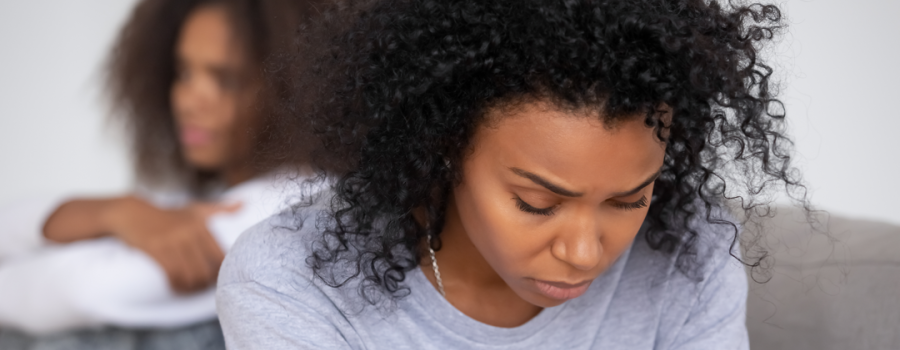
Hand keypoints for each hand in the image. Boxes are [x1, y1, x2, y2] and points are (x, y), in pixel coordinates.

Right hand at [102, 197, 240, 292]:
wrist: (132, 213)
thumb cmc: (168, 214)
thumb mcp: (196, 209)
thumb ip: (221, 209)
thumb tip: (245, 204)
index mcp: (201, 225)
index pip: (220, 256)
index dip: (221, 272)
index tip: (216, 278)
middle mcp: (189, 232)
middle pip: (206, 268)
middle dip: (205, 283)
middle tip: (202, 287)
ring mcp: (172, 240)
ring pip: (190, 274)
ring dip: (191, 288)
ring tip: (190, 289)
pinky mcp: (156, 248)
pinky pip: (172, 274)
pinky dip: (176, 285)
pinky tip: (177, 288)